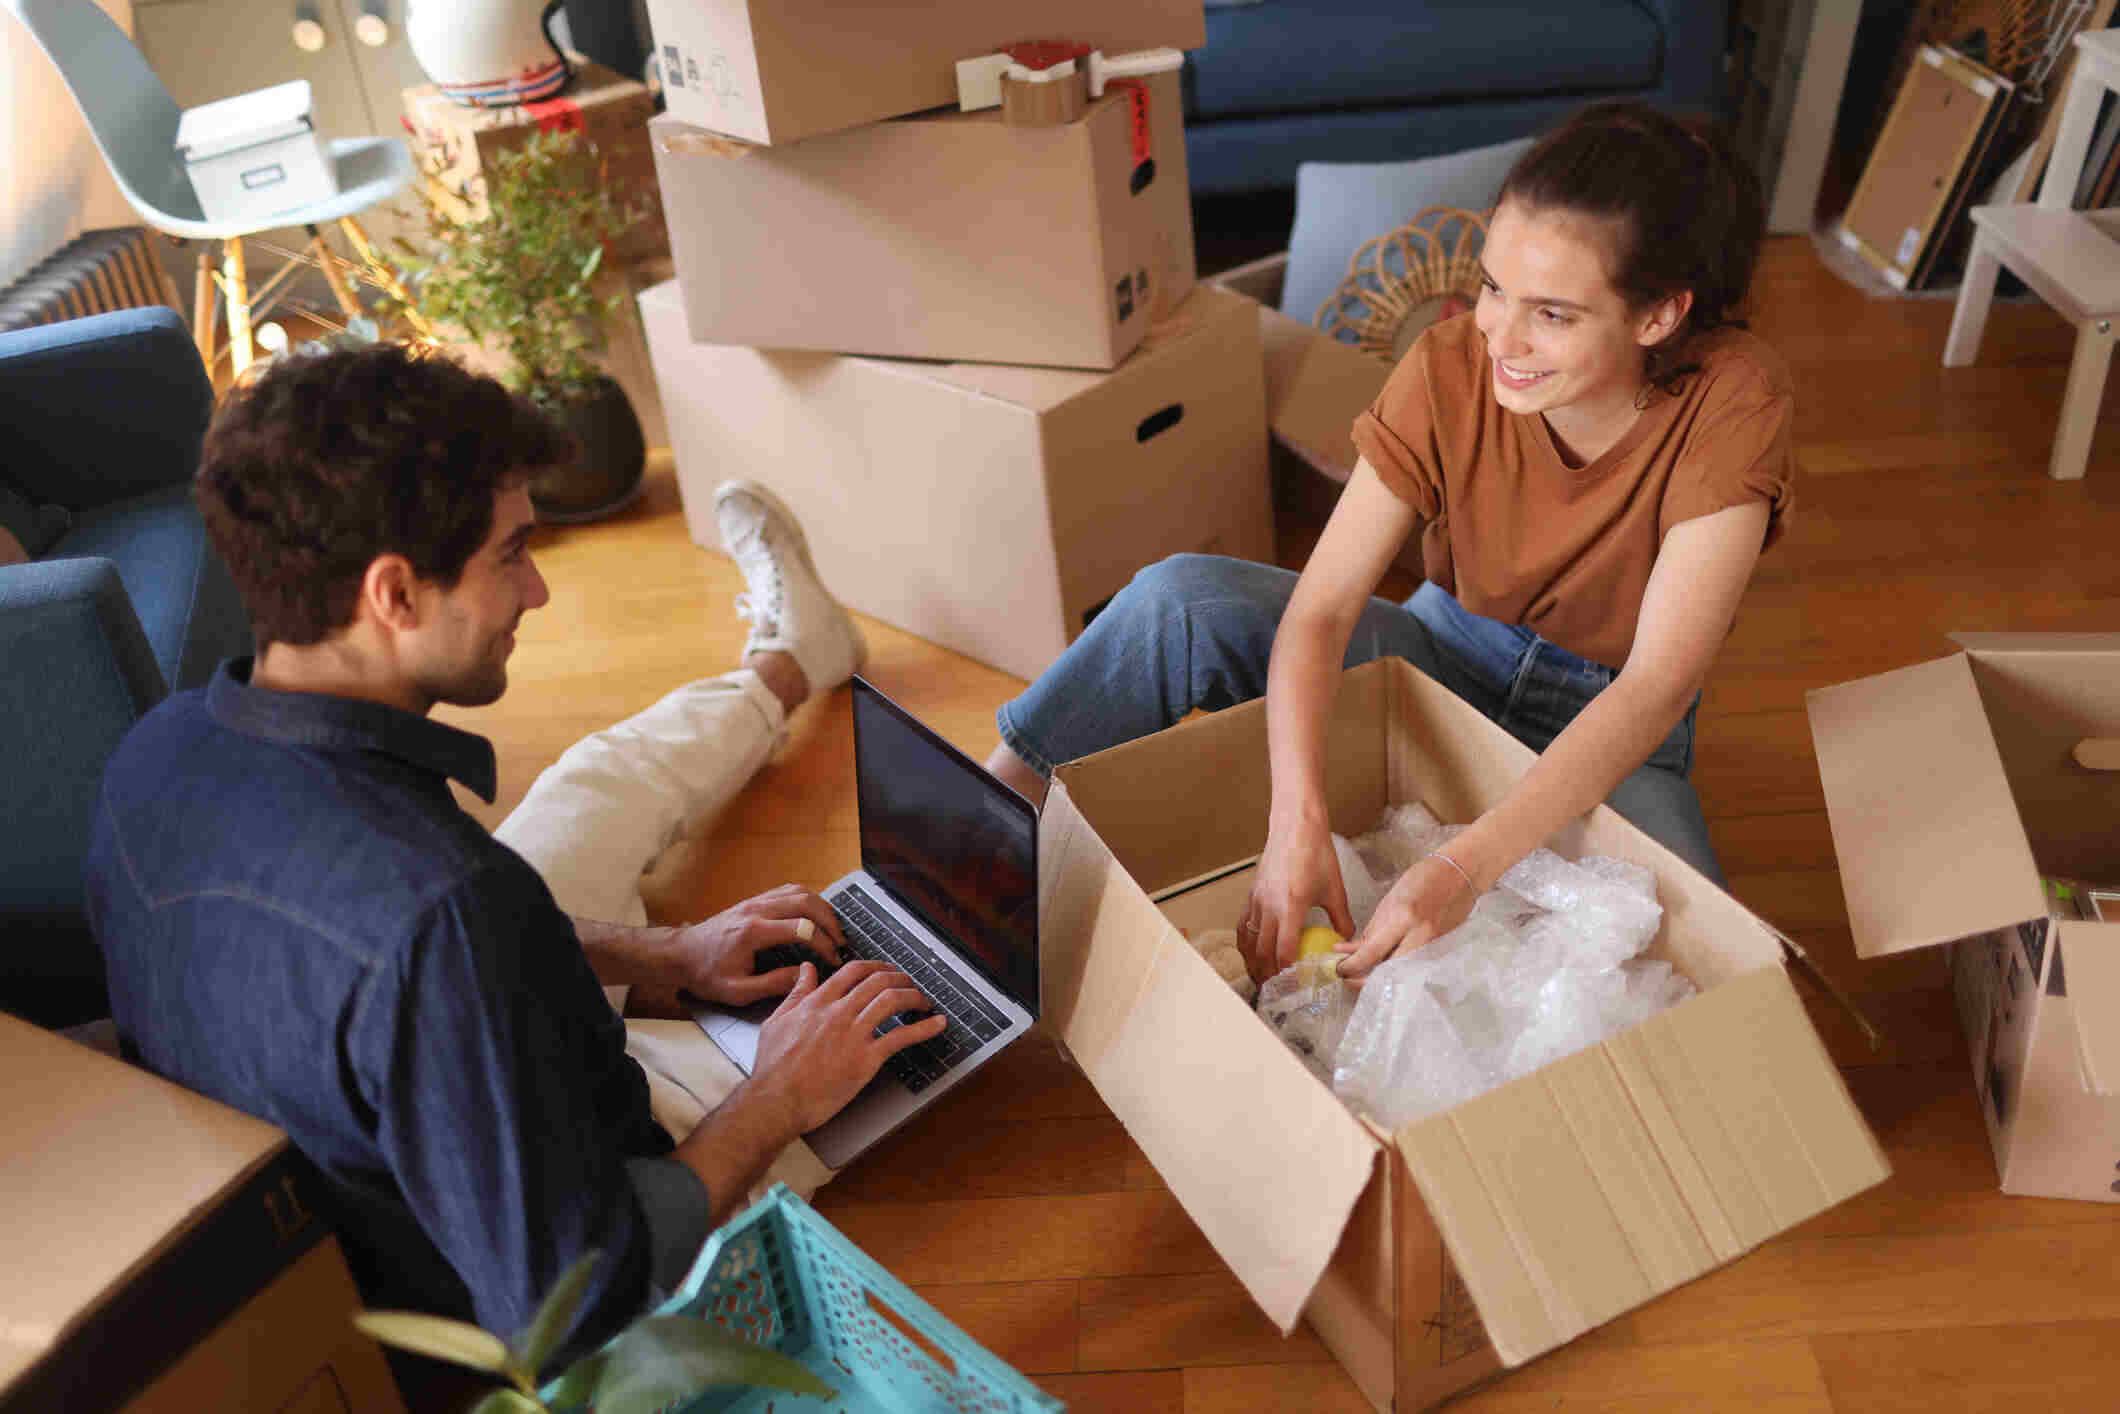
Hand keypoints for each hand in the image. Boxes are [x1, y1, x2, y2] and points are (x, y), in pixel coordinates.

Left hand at [661, 884, 846, 1005]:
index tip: (833, 958)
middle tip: (841, 942)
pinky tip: (815, 916)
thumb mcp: (738, 991)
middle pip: (806, 902)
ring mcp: (756, 901)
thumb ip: (773, 984)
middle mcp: (756, 910)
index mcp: (753, 932)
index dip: (824, 943)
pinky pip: (789, 890)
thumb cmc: (707, 974)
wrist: (682, 954)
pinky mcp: (755, 900)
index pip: (802, 928)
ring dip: (822, 908)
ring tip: (834, 928)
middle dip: (830, 921)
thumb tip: (803, 974)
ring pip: (799, 891)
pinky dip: (808, 900)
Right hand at [747, 961, 946, 1133]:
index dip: (876, 966)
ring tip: (923, 1000)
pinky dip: (924, 1028)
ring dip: (913, 996)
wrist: (776, 1101)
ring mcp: (853, 1035)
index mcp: (817, 1002)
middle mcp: (838, 1013)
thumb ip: (796, 992)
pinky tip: (937, 1024)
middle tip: (909, 983)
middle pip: (878, 981)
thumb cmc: (773, 1068)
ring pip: (892, 1000)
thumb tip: (806, 969)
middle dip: (900, 978)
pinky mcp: (865, 1059)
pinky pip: (901, 1037)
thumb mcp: (777, 1021)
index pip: (854, 971)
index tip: (886, 970)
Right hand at [1238, 810, 1353, 984]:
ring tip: (1261, 977)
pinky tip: (1252, 951)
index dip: (1286, 971)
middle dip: (1268, 974)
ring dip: (1253, 963)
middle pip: (1263, 951)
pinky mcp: (1251, 895)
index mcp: (1291, 906)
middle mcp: (1269, 906)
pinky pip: (1244, 926)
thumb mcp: (1335, 889)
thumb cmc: (1316, 853)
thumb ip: (1341, 918)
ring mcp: (1257, 900)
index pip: (1284, 950)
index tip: (1293, 985)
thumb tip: (1347, 939)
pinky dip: (1246, 943)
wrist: (1294, 826)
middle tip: (1275, 990)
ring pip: (1250, 941)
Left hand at [1335, 853, 1476, 982]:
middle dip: (1363, 980)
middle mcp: (1420, 936)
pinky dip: (1396, 969)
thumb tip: (1354, 951)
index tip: (1339, 968)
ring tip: (1361, 973)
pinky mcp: (1441, 951)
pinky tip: (1384, 966)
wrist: (1461, 875)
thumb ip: (1374, 929)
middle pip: (1386, 972)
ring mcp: (1433, 946)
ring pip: (1400, 973)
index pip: (1371, 952)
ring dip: (1379, 976)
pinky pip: (1413, 966)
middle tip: (1347, 977)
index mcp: (1403, 918)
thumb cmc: (1424, 879)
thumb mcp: (1390, 900)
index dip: (1351, 965)